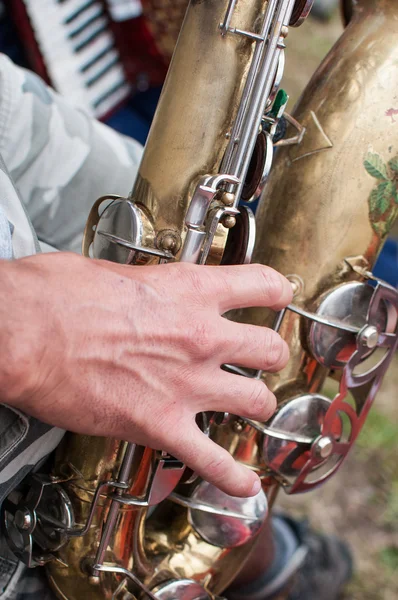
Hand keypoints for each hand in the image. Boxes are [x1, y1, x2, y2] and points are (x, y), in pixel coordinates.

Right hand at [0, 253, 291, 496]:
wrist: (23, 334)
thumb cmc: (55, 297)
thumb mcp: (114, 272)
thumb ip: (149, 286)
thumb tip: (147, 290)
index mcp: (190, 291)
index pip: (261, 286)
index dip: (275, 293)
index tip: (276, 298)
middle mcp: (200, 338)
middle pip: (269, 350)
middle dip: (268, 355)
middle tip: (259, 358)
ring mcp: (187, 385)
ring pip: (257, 402)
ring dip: (256, 406)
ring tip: (248, 407)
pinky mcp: (161, 426)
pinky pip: (213, 460)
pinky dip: (233, 475)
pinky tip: (244, 483)